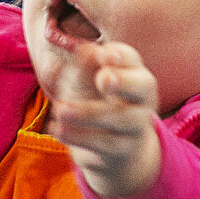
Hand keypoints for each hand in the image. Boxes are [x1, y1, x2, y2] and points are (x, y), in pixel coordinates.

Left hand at [45, 39, 161, 197]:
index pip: (130, 58)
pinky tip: (56, 129)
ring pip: (122, 118)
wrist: (103, 148)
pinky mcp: (125, 149)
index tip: (101, 55)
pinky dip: (78, 136)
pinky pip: (106, 143)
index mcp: (131, 70)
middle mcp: (141, 95)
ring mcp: (137, 123)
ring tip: (60, 110)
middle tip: (103, 79)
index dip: (118, 55)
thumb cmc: (92, 100)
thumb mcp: (82, 80)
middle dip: (124, 81)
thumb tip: (86, 49)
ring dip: (88, 113)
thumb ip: (84, 65)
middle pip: (143, 85)